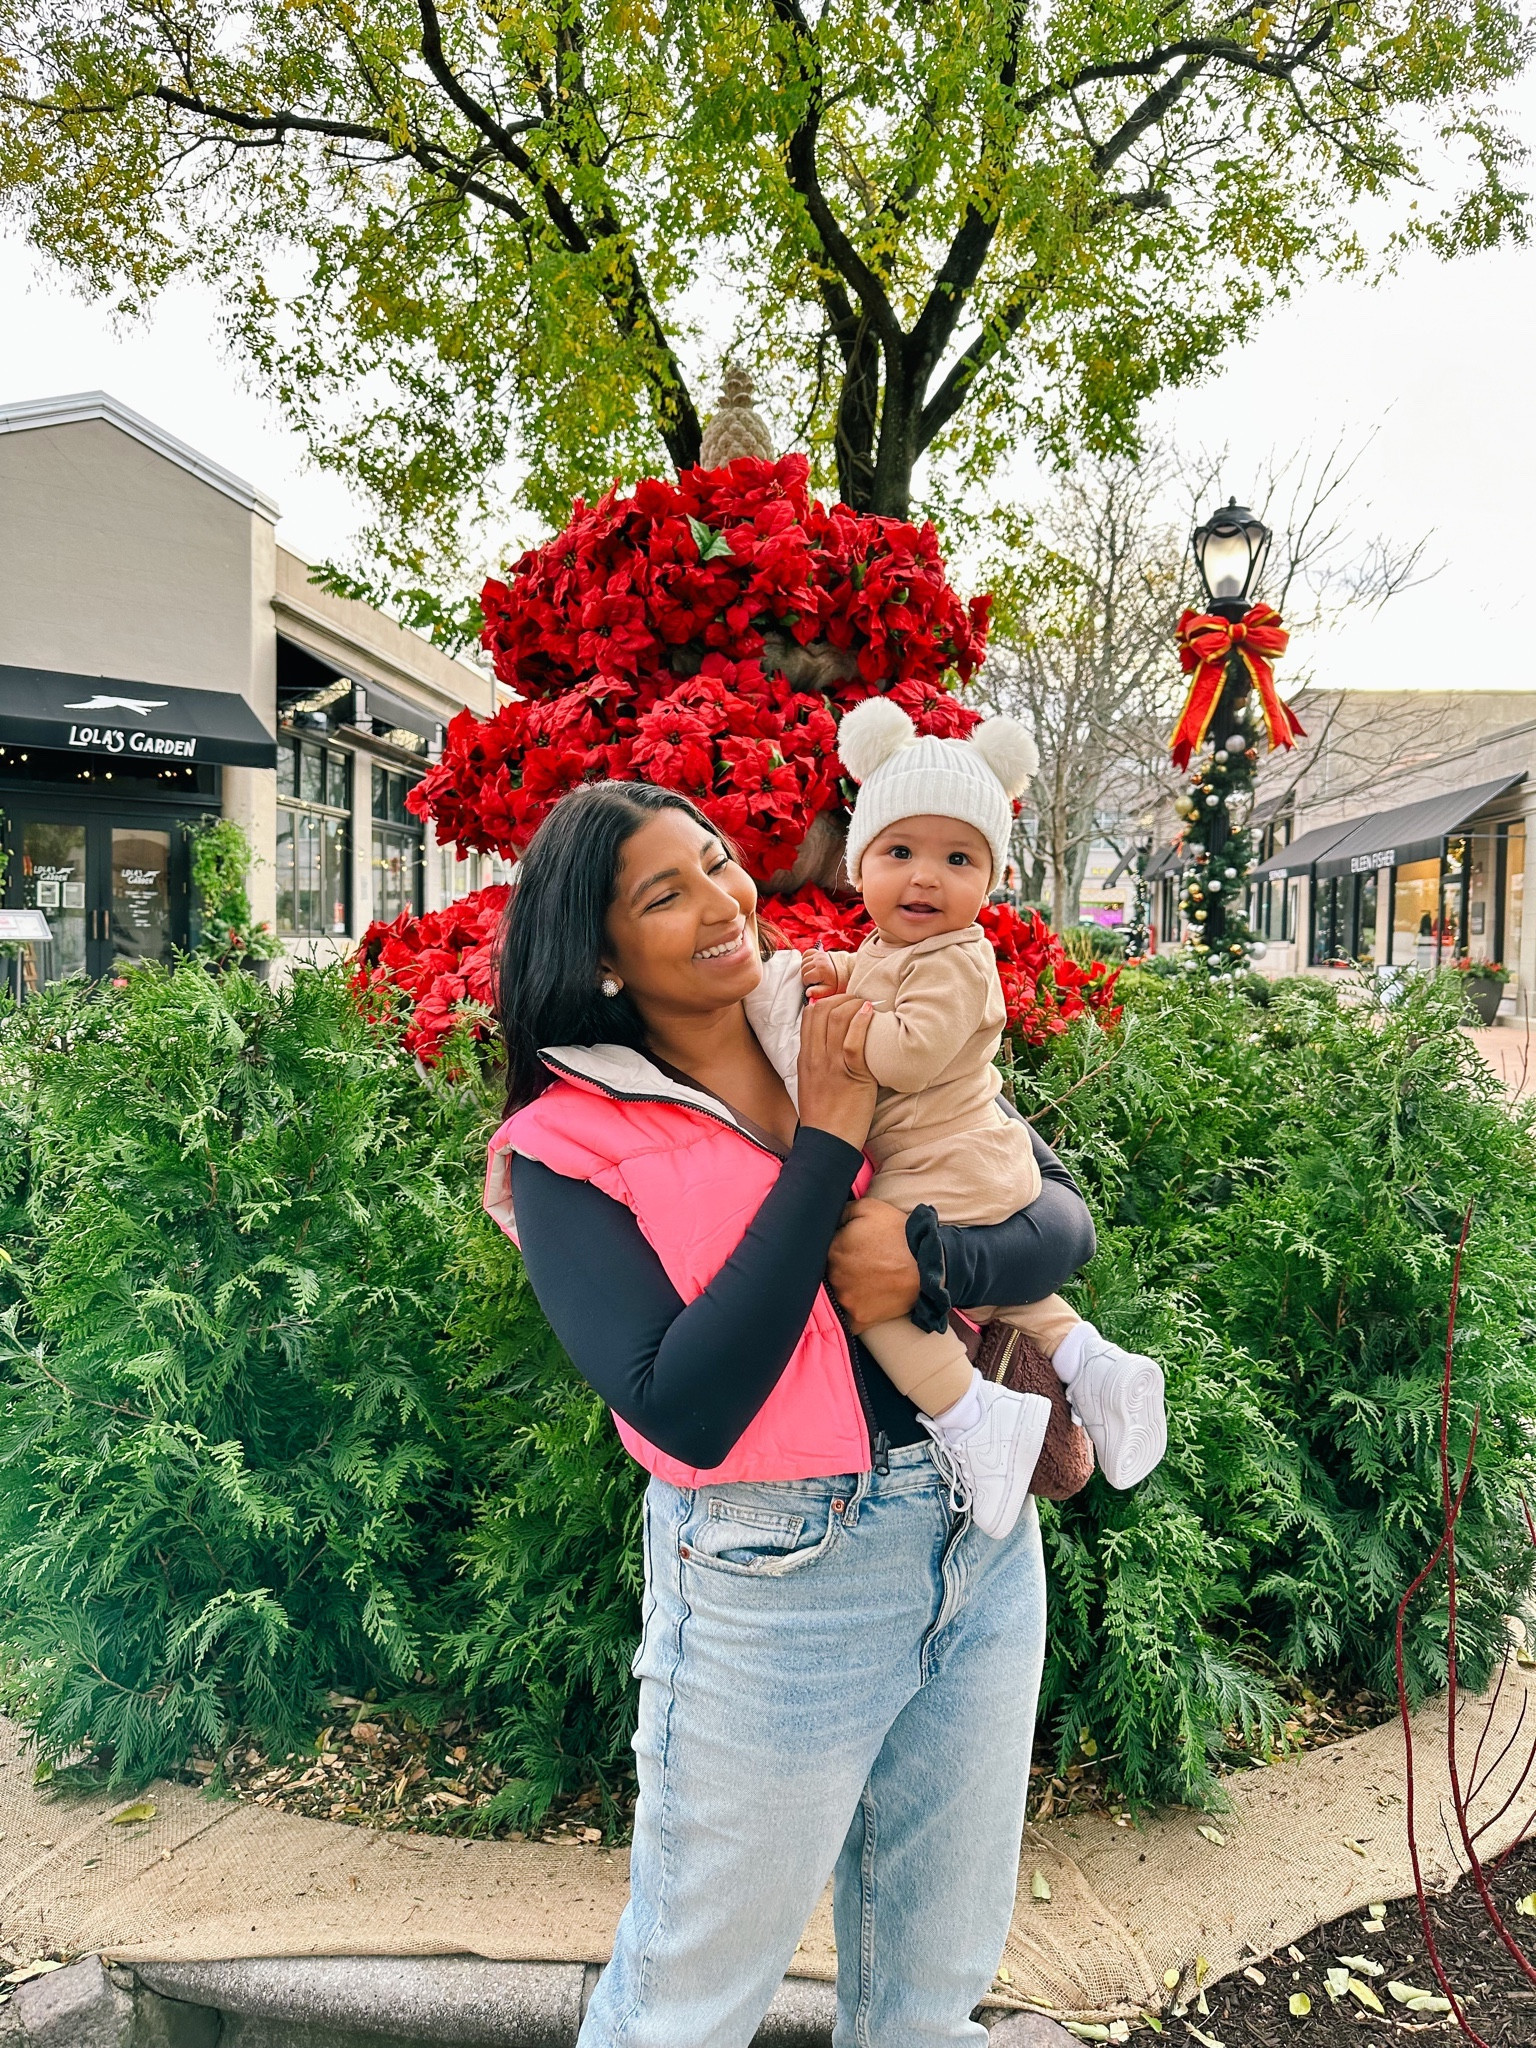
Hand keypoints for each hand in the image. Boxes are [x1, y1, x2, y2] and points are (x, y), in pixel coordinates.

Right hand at [797, 993, 875, 1151]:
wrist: (828, 1143)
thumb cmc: (826, 1115)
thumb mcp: (813, 1083)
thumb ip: (820, 1060)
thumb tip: (833, 1041)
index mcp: (805, 1058)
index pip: (809, 1015)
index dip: (827, 1000)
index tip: (844, 1003)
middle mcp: (815, 1058)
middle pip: (822, 1010)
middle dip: (843, 998)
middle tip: (859, 1002)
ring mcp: (831, 1065)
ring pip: (837, 1019)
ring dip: (855, 1005)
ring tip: (868, 1006)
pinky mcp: (851, 1075)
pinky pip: (853, 1041)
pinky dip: (862, 1021)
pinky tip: (871, 1014)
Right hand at [801, 949, 838, 997]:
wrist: (845, 970)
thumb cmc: (837, 981)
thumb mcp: (829, 990)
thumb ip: (818, 992)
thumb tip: (807, 993)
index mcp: (820, 971)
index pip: (805, 978)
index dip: (808, 983)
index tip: (814, 983)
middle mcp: (818, 961)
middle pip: (803, 970)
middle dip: (806, 976)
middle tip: (814, 979)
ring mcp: (818, 955)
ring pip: (803, 962)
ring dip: (806, 969)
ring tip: (813, 973)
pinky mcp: (818, 952)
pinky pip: (806, 953)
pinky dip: (806, 959)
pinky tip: (810, 965)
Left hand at [827, 1197, 919, 1332]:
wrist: (928, 1265)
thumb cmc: (900, 1234)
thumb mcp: (870, 1207)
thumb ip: (842, 1211)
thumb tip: (829, 1218)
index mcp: (833, 1249)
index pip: (823, 1247)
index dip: (837, 1245)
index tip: (851, 1246)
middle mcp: (834, 1276)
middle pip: (828, 1271)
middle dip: (840, 1266)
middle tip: (862, 1262)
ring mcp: (846, 1300)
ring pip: (836, 1294)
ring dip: (845, 1288)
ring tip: (866, 1280)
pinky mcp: (859, 1318)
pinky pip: (846, 1320)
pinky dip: (850, 1313)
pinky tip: (861, 1302)